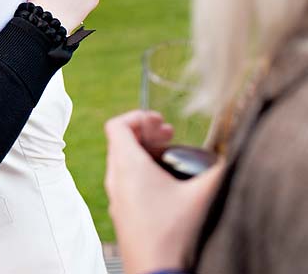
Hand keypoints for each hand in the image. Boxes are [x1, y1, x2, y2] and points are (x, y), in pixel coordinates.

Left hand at [104, 110, 225, 273]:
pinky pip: (125, 183)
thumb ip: (219, 169)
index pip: (117, 125)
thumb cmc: (173, 235)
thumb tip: (234, 153)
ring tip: (168, 155)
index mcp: (127, 166)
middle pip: (120, 142)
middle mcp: (115, 179)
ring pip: (121, 163)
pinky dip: (140, 172)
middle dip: (144, 132)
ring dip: (142, 153)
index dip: (138, 116)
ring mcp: (116, 198)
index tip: (160, 120)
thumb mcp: (202, 195)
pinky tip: (165, 184)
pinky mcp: (122, 215)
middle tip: (168, 134)